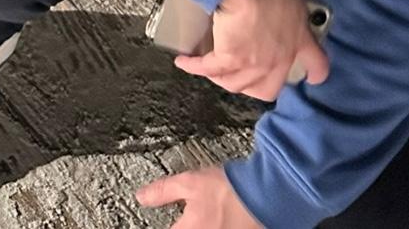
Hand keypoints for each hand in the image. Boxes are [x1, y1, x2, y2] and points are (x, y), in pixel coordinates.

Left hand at [135, 164, 261, 226]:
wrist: (267, 196)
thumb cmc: (230, 190)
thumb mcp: (189, 183)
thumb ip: (163, 191)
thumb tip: (141, 197)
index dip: (168, 222)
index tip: (172, 219)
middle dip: (184, 224)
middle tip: (189, 217)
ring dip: (197, 225)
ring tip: (206, 217)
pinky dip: (213, 226)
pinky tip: (215, 220)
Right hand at [175, 0, 329, 101]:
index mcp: (301, 36)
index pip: (317, 65)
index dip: (313, 72)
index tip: (310, 76)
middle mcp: (281, 56)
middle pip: (268, 88)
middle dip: (253, 85)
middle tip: (240, 73)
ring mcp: (256, 63)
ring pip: (236, 84)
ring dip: (220, 77)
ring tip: (207, 68)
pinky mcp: (230, 59)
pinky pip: (210, 68)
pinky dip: (195, 66)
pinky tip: (184, 61)